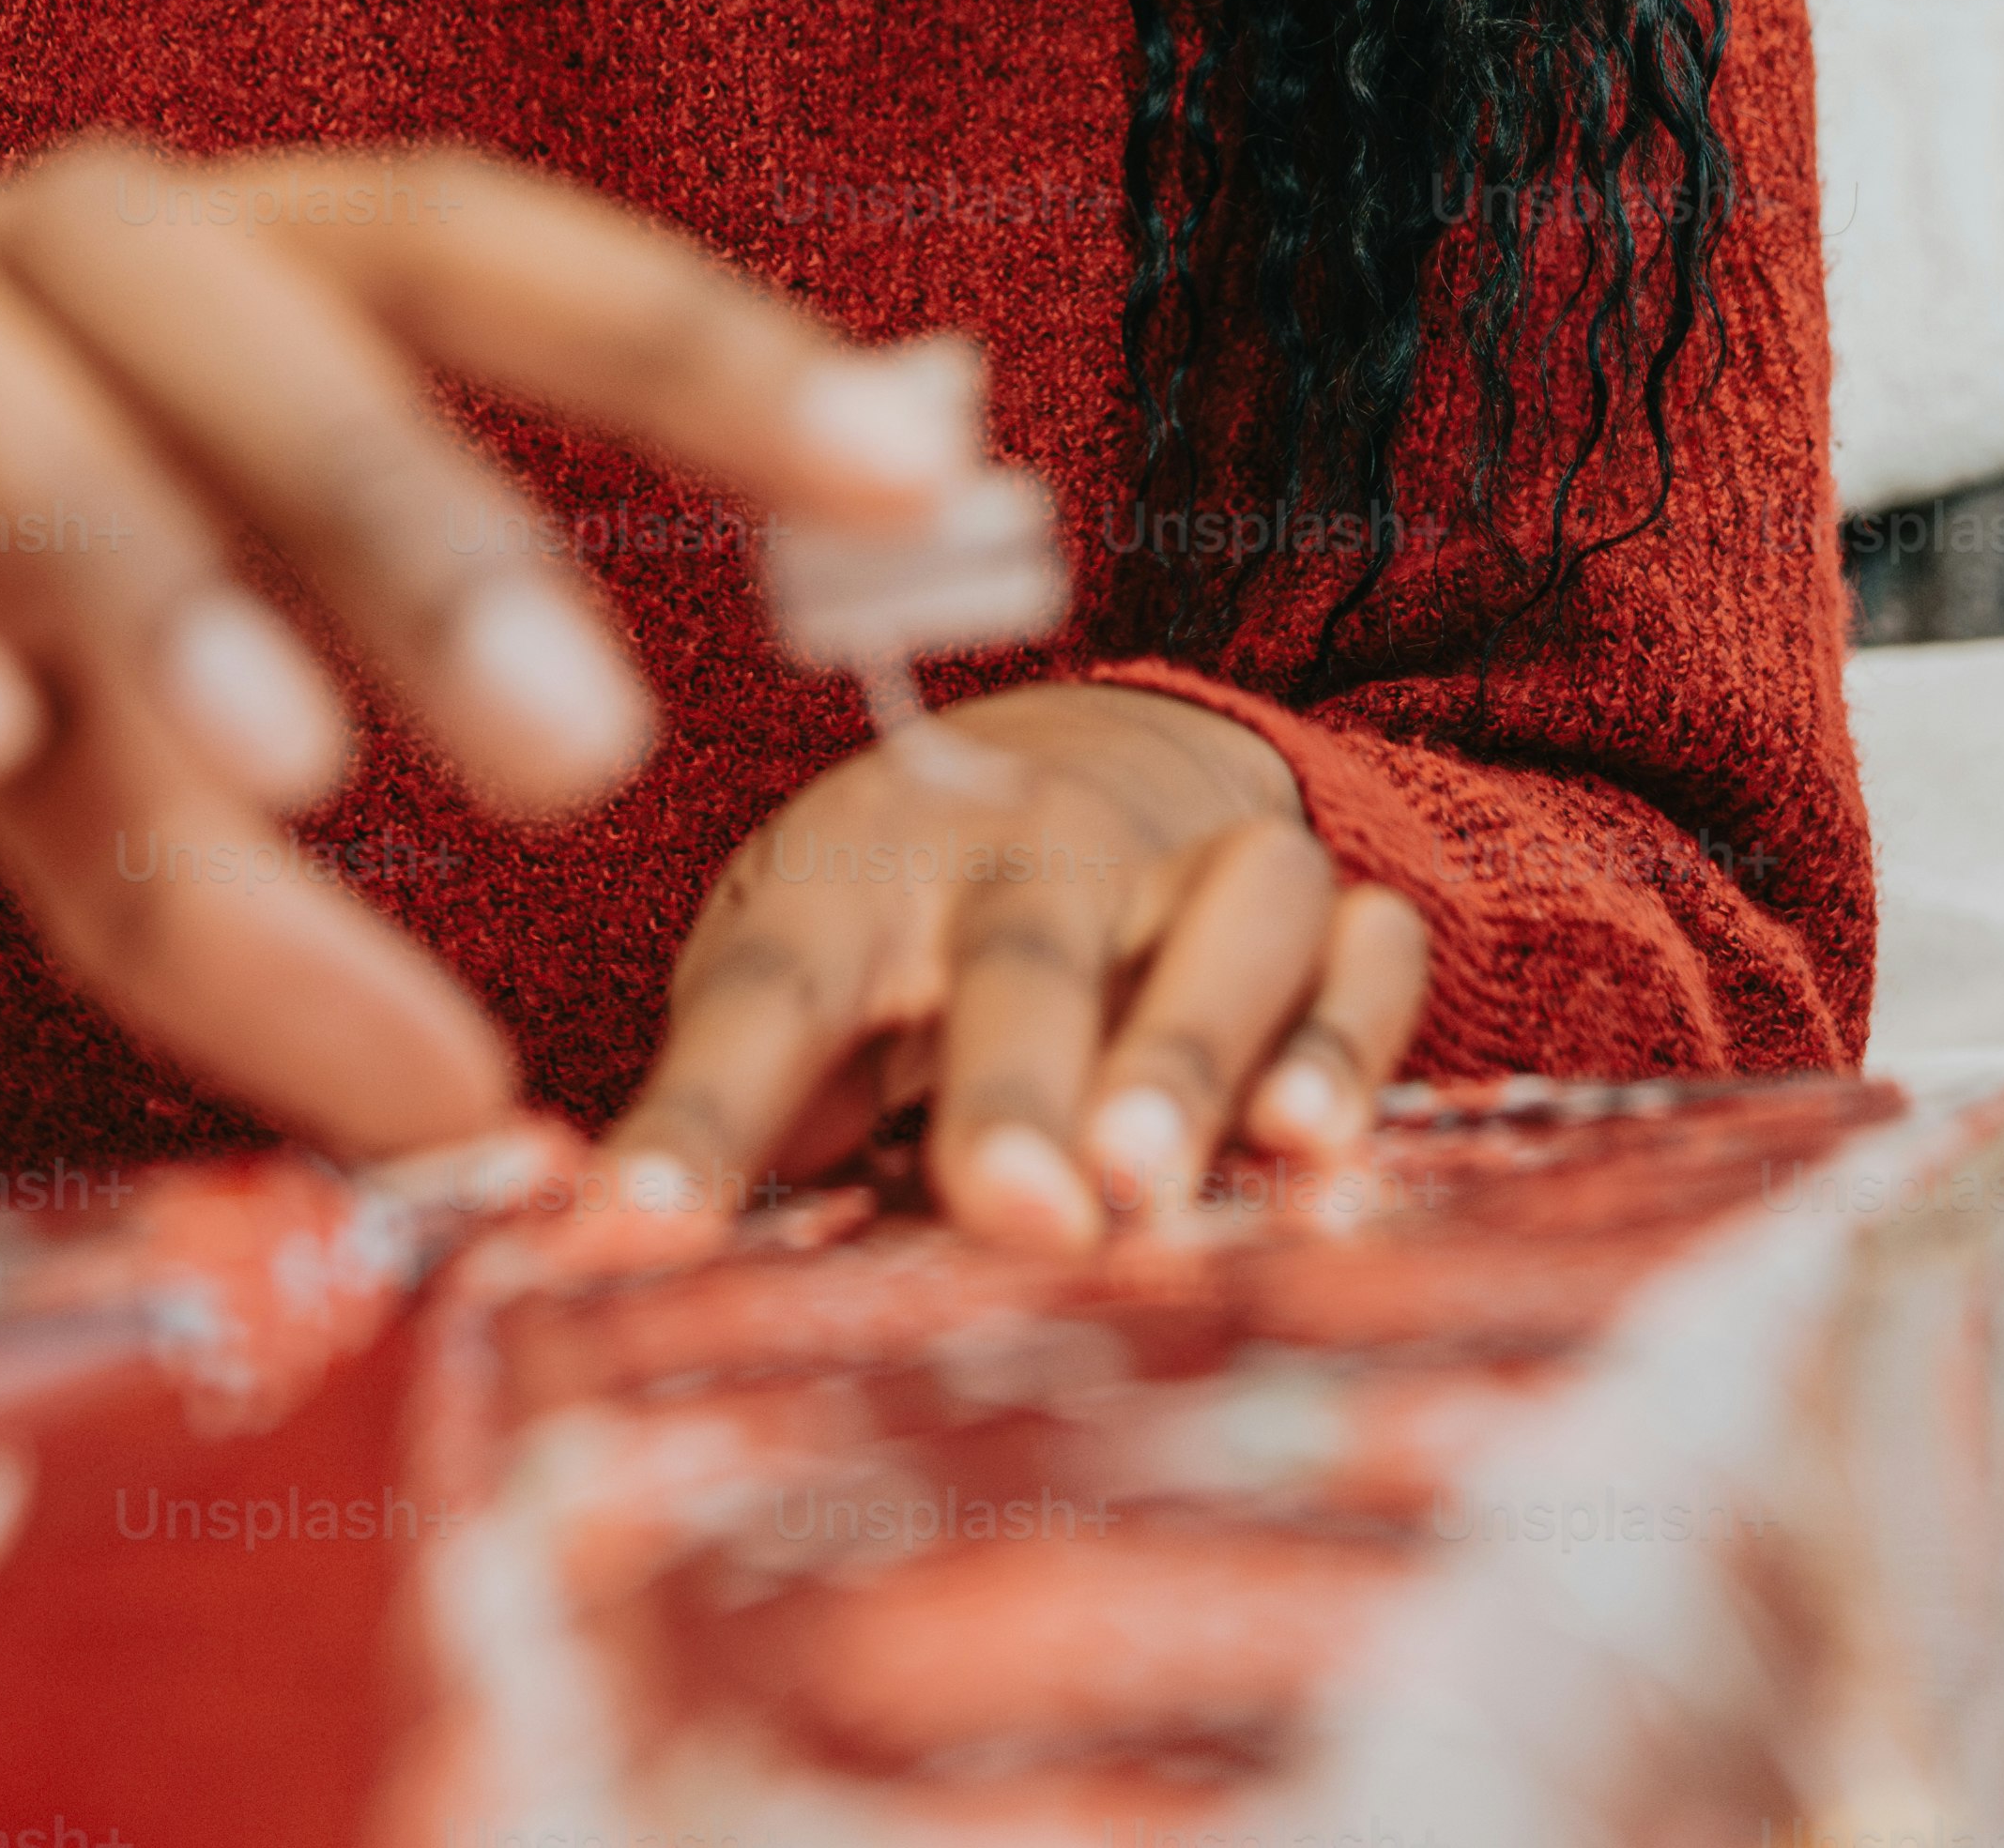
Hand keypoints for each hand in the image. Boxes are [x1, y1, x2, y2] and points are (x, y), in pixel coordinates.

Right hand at [0, 144, 983, 1161]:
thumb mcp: (72, 780)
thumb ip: (262, 910)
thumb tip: (479, 1120)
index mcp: (172, 289)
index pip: (463, 245)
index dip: (691, 346)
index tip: (918, 475)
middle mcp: (4, 261)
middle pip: (237, 294)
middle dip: (417, 506)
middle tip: (582, 745)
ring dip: (145, 546)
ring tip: (290, 758)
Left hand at [600, 680, 1432, 1244]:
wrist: (1101, 747)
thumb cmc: (907, 917)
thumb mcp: (795, 969)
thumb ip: (745, 1100)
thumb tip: (637, 1255)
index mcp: (859, 881)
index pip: (766, 992)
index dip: (701, 1114)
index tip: (634, 1234)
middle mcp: (1034, 854)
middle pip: (1025, 949)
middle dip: (1015, 1081)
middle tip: (1008, 1208)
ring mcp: (1193, 865)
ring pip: (1224, 920)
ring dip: (1188, 1051)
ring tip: (1148, 1183)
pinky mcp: (1330, 901)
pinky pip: (1369, 949)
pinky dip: (1348, 1035)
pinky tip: (1311, 1143)